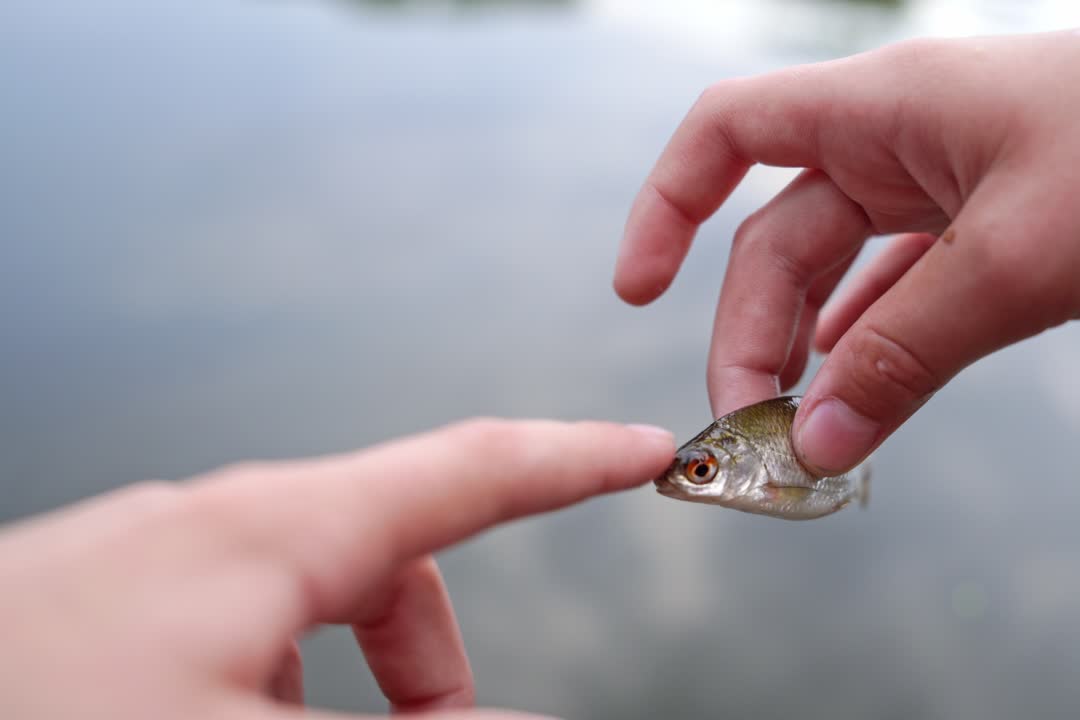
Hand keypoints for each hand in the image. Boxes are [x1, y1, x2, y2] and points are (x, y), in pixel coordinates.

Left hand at [0, 420, 673, 718]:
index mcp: (261, 534)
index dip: (572, 460)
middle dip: (436, 655)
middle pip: (384, 554)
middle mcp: (201, 526)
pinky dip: (268, 685)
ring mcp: (138, 562)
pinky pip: (222, 624)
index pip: (468, 468)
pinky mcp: (87, 603)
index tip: (643, 450)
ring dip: (344, 684)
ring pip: (300, 601)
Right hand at [614, 0, 1079, 474]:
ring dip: (813, 352)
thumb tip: (816, 441)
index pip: (729, 133)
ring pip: (843, 275)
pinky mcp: (1000, 229)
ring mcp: (952, 186)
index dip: (665, 205)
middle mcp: (904, 141)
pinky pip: (907, 293)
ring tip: (800, 437)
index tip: (635, 291)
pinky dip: (877, 347)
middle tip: (758, 437)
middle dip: (754, 335)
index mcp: (887, 109)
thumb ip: (908, 350)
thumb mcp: (1026, 256)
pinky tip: (861, 399)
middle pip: (780, 238)